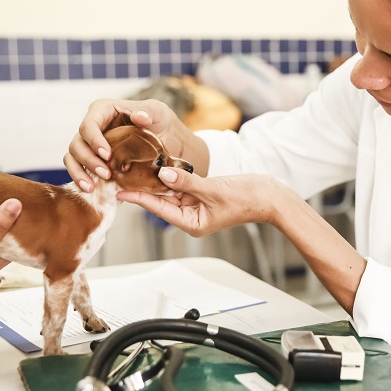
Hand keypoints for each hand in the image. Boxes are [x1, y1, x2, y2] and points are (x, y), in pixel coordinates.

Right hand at [65, 99, 190, 191]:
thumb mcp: (158, 112)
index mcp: (104, 111)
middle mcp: (93, 127)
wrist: (166, 141)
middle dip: (88, 159)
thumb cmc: (159, 122)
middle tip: (106, 174)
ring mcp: (90, 145)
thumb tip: (139, 117)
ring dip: (80, 172)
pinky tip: (90, 190)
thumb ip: (148, 112)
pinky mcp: (92, 161)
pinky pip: (77, 169)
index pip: (89, 123)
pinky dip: (80, 179)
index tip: (108, 154)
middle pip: (78, 142)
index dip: (94, 139)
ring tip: (92, 187)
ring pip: (72, 156)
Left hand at [116, 167, 286, 236]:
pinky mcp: (203, 195)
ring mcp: (197, 206)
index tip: (120, 193)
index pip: (160, 208)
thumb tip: (163, 172)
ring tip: (134, 170)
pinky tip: (159, 167)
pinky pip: (182, 186)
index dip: (139, 199)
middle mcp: (192, 216)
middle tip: (121, 177)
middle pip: (162, 201)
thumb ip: (187, 181)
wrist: (270, 197)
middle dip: (144, 189)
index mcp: (192, 223)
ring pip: (171, 192)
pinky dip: (172, 177)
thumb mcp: (213, 189)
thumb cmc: (247, 198)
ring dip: (156, 181)